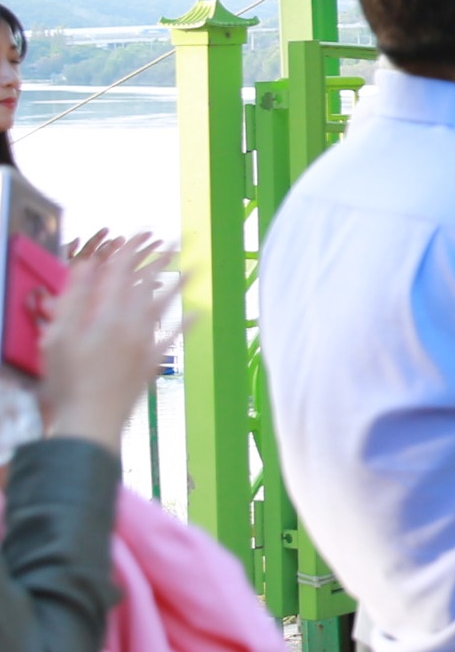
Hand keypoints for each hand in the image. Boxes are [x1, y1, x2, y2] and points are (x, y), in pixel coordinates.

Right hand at [39, 236, 177, 451]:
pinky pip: (172, 340)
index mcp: (106, 316)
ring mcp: (144, 345)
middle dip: (160, 262)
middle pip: (147, 287)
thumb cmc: (68, 380)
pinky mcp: (150, 364)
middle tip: (176, 241)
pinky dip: (185, 325)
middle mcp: (131, 327)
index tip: (142, 232)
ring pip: (164, 308)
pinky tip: (198, 314)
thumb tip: (86, 267)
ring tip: (196, 268)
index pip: (121, 274)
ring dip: (180, 286)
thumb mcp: (58, 336)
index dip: (131, 251)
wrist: (92, 419)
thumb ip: (73, 300)